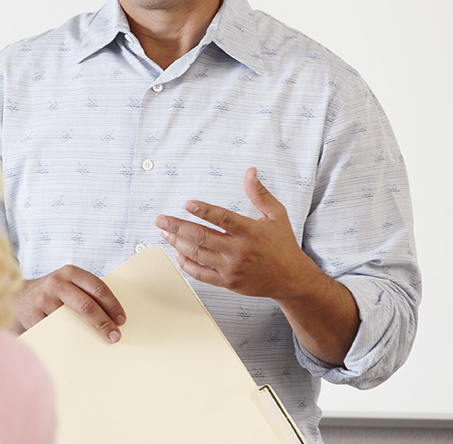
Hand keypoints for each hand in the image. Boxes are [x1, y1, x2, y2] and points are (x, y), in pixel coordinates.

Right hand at [13, 265, 125, 342]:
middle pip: (86, 304)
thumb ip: (87, 292)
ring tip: (101, 341)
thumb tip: (114, 316)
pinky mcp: (34, 316)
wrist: (20, 298)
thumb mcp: (69, 283)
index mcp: (69, 272)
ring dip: (88, 334)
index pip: (97, 287)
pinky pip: (57, 331)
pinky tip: (79, 345)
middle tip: (115, 336)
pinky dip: (70, 339)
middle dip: (104, 322)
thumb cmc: (54, 293)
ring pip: (72, 320)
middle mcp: (56, 284)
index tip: (121, 320)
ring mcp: (43, 300)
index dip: (112, 305)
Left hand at [154, 167, 311, 298]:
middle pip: (202, 237)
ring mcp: (232, 268)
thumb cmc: (283, 244)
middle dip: (177, 227)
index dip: (204, 210)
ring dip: (177, 242)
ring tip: (165, 233)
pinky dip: (185, 263)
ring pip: (197, 254)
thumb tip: (250, 171)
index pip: (224, 218)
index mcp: (251, 231)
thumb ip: (260, 194)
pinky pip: (200, 273)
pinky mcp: (228, 282)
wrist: (292, 279)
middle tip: (160, 219)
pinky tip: (177, 251)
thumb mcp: (277, 215)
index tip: (187, 203)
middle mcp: (239, 250)